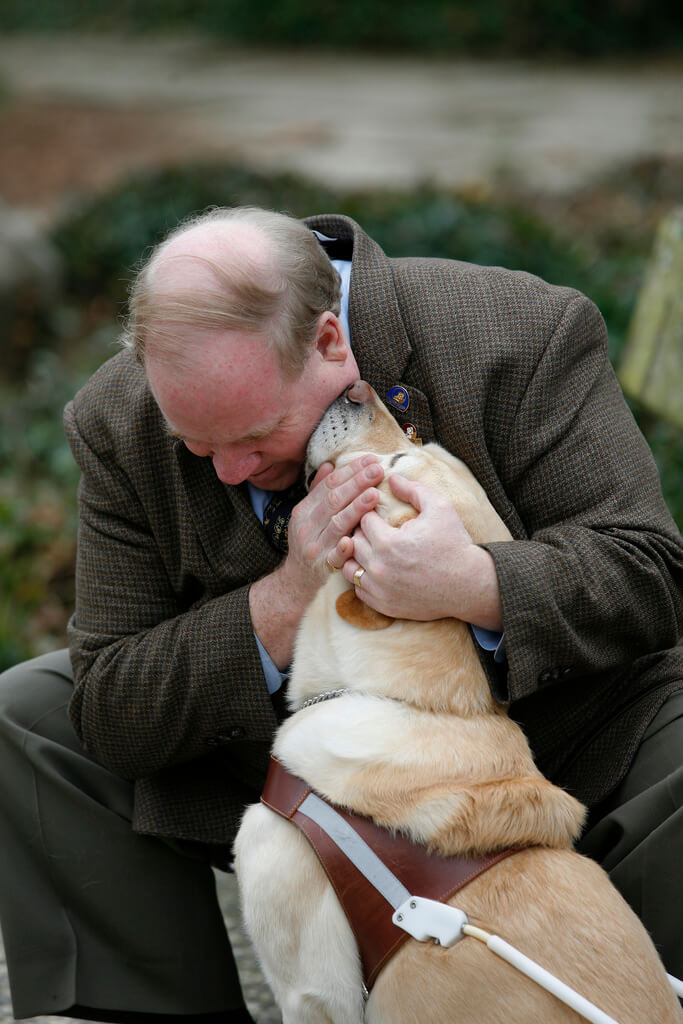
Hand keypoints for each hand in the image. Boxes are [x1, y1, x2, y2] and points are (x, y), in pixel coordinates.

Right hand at [281, 455, 383, 604]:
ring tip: (374, 494)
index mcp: (305, 510)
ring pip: (336, 524)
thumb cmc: (310, 541)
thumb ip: (319, 490)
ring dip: (356, 508)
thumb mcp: (308, 515)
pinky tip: (353, 540)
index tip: (370, 460)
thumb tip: (330, 465)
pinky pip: (334, 557)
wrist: (297, 579)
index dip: (350, 471)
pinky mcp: (322, 567)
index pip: (329, 485)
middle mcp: (307, 526)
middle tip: (377, 471)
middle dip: (357, 483)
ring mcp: (314, 546)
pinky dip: (343, 549)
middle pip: (333, 500)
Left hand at [339, 474, 502, 629]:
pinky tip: (378, 568)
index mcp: (388, 542)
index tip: (381, 515)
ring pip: (349, 567)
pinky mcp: (383, 605)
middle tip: (377, 530)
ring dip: (357, 556)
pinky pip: (358, 589)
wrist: (469, 585)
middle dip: (362, 533)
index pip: (363, 520)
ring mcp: (379, 589)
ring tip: (374, 549)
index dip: (371, 514)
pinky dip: (363, 577)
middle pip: (352, 542)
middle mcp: (379, 568)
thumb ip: (413, 490)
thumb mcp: (439, 508)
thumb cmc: (455, 544)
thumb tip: (391, 478)